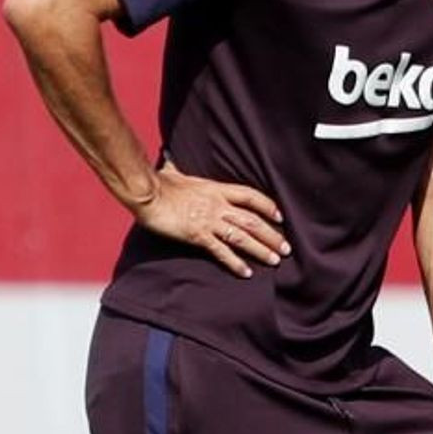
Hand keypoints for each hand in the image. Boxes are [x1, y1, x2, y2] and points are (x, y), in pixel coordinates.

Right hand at [131, 165, 287, 278]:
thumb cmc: (158, 183)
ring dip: (261, 249)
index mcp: (216, 189)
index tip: (280, 216)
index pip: (250, 196)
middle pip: (252, 220)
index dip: (267, 206)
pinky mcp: (198, 235)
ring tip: (275, 260)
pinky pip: (221, 251)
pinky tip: (247, 272)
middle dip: (272, 235)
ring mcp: (209, 221)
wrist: (146, 192)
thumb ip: (176, 169)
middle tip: (286, 248)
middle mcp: (218, 205)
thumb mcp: (173, 173)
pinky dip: (235, 262)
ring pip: (242, 236)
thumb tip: (169, 161)